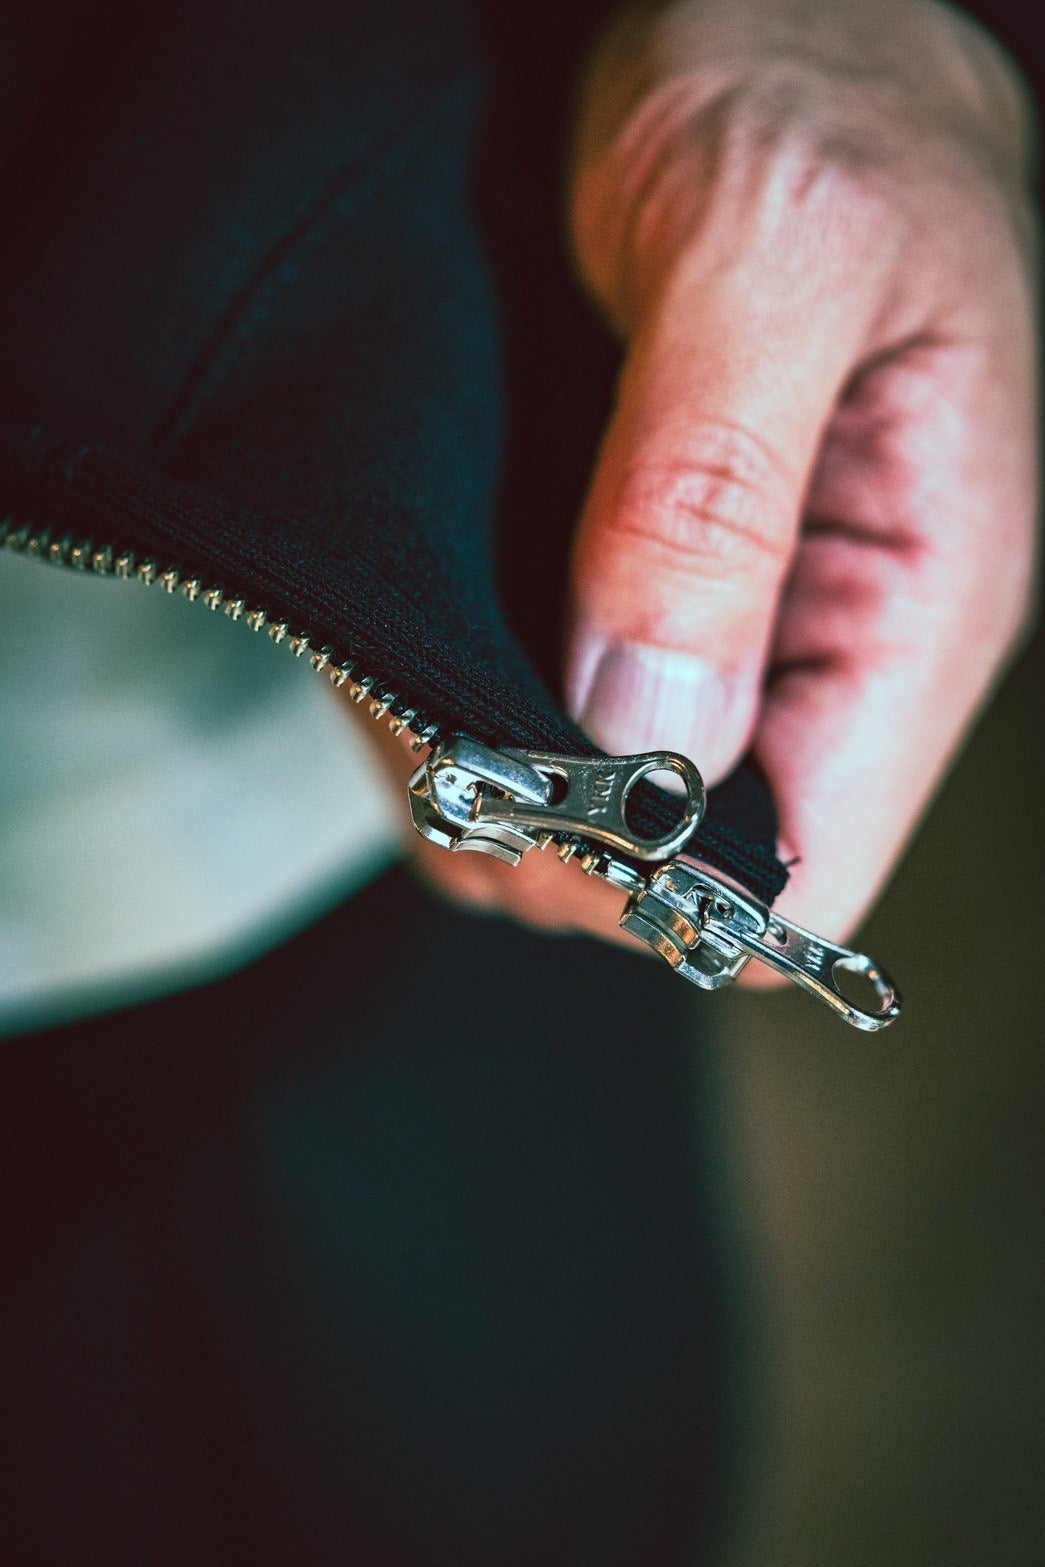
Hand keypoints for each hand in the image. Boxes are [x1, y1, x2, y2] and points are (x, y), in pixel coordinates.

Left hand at [351, 0, 1038, 962]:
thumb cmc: (814, 76)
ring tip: (411, 691)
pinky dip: (473, 709)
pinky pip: (569, 705)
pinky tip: (417, 653)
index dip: (664, 882)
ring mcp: (746, 618)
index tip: (534, 811)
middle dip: (560, 839)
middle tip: (440, 742)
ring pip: (620, 800)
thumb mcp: (766, 249)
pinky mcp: (665, 579)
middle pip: (699, 859)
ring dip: (501, 778)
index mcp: (917, 597)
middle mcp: (835, 639)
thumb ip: (712, 492)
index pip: (813, 866)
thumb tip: (652, 721)